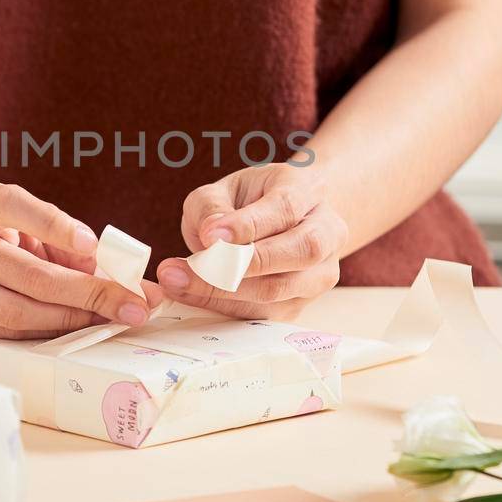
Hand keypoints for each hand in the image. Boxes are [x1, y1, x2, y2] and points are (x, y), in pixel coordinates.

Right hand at [0, 180, 155, 339]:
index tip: (93, 244)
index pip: (15, 206)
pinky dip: (44, 335)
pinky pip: (3, 334)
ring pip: (14, 311)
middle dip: (85, 294)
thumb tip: (122, 280)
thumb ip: (73, 244)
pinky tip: (72, 329)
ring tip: (106, 320)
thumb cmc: (8, 233)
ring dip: (68, 320)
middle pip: (25, 274)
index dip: (55, 226)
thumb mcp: (35, 223)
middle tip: (130, 305)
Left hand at [154, 164, 347, 319]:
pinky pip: (263, 313)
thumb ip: (212, 206)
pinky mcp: (300, 304)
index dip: (247, 226)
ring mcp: (318, 274)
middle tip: (185, 267)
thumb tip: (211, 238)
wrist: (291, 219)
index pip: (285, 209)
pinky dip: (223, 307)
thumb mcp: (227, 188)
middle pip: (296, 254)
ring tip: (175, 280)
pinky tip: (189, 294)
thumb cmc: (255, 200)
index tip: (208, 236)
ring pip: (278, 290)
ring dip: (222, 291)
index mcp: (307, 193)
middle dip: (237, 266)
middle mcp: (326, 234)